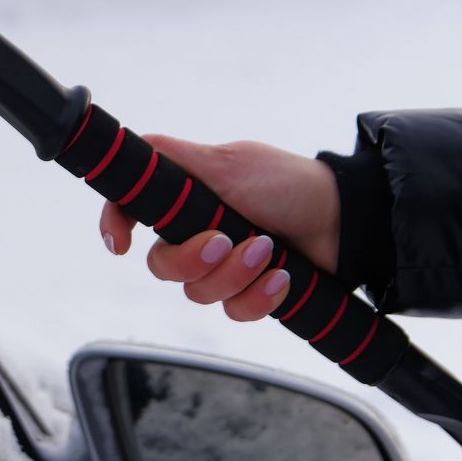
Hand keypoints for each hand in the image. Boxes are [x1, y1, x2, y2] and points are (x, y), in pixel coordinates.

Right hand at [100, 135, 340, 321]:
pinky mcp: (250, 292)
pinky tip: (282, 278)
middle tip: (225, 242)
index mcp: (184, 200)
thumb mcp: (228, 162)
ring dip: (234, 275)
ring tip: (267, 252)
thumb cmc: (288, 183)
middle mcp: (197, 234)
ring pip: (198, 292)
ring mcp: (224, 267)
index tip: (122, 244)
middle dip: (193, 259)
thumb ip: (174, 157)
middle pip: (162, 265)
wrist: (346, 220)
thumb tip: (131, 149)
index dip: (115, 226)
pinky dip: (258, 297)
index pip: (132, 211)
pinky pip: (234, 311)